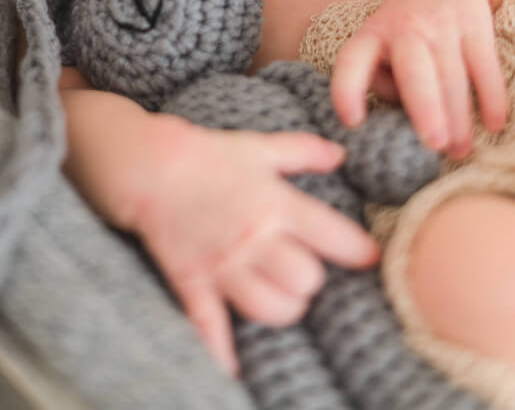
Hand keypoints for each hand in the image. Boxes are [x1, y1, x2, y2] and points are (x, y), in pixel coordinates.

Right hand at [130, 122, 379, 375]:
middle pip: (307, 281)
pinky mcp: (194, 281)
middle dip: (310, 281)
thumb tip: (341, 154)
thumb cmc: (207, 154)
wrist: (148, 165)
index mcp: (275, 203)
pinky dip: (222, 352)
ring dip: (281, 309)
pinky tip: (234, 371)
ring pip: (271, 309)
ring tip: (279, 297)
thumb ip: (301, 151)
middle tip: (302, 272)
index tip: (370, 258)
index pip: (333, 235)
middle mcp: (255, 238)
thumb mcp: (256, 146)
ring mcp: (224, 264)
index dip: (359, 250)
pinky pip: (211, 327)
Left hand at [331, 0, 507, 158]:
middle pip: (413, 70)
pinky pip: (484, 66)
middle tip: (432, 145)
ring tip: (459, 150)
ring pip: (451, 75)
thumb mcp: (381, 43)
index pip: (352, 60)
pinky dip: (490, 97)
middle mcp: (406, 29)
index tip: (352, 122)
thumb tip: (398, 125)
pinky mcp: (475, 27)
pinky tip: (492, 123)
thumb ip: (384, 81)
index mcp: (373, 35)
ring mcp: (442, 26)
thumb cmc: (407, 26)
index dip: (348, 89)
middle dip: (424, 108)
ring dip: (458, 116)